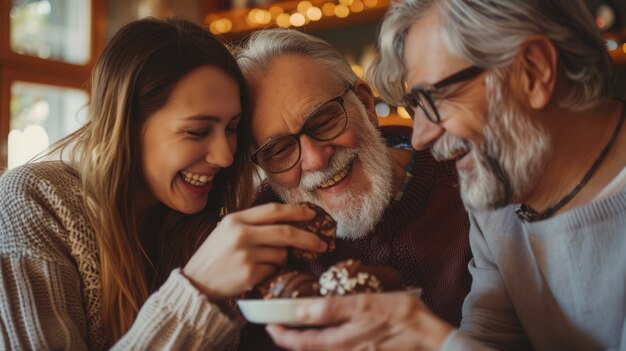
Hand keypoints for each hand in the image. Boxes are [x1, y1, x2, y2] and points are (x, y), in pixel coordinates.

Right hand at [182, 203, 326, 299]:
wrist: (196, 283)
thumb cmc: (216, 256)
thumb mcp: (227, 231)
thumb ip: (254, 224)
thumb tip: (291, 223)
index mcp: (236, 219)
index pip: (273, 211)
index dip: (297, 211)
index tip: (312, 215)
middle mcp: (241, 234)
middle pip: (286, 232)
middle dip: (309, 239)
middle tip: (322, 244)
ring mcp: (245, 255)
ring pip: (282, 254)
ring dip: (281, 259)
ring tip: (263, 262)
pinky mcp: (250, 275)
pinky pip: (274, 270)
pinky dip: (271, 272)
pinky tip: (255, 273)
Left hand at [266, 293, 453, 350]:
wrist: (430, 338)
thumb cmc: (401, 317)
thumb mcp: (365, 305)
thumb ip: (333, 309)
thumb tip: (302, 311)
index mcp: (340, 342)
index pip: (301, 343)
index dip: (283, 336)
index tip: (269, 326)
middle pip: (309, 350)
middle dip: (291, 340)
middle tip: (279, 326)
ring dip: (307, 342)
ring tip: (299, 327)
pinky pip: (337, 350)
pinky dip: (324, 343)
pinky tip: (327, 331)